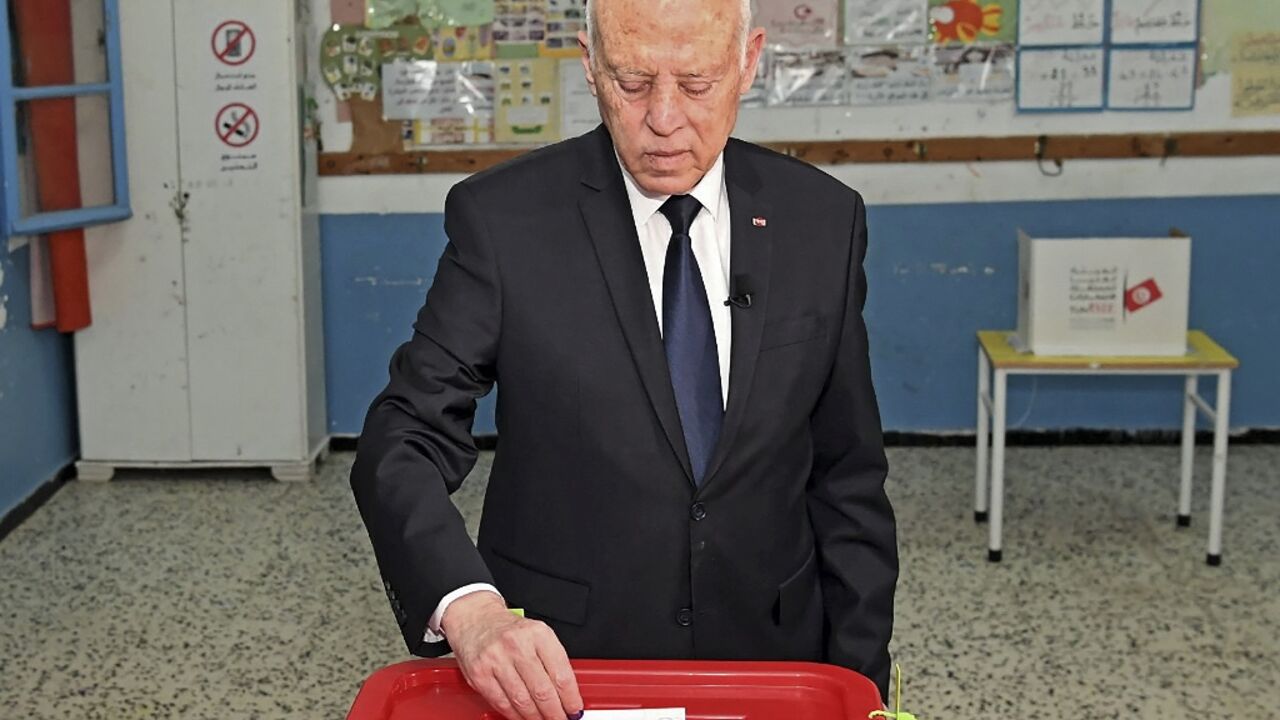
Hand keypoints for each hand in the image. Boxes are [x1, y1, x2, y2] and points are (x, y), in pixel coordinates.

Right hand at [442, 591, 584, 719]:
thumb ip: (552, 661)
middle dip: (555, 713)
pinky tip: (523, 716)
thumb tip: (567, 694)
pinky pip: (502, 702)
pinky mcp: (480, 674)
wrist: (476, 619)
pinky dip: (515, 715)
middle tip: (560, 719)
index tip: (574, 709)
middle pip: (543, 691)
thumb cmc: (509, 630)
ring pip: (522, 700)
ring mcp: (496, 660)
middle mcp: (517, 645)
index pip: (561, 674)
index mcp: (538, 634)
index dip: (571, 698)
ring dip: (536, 717)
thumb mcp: (538, 635)